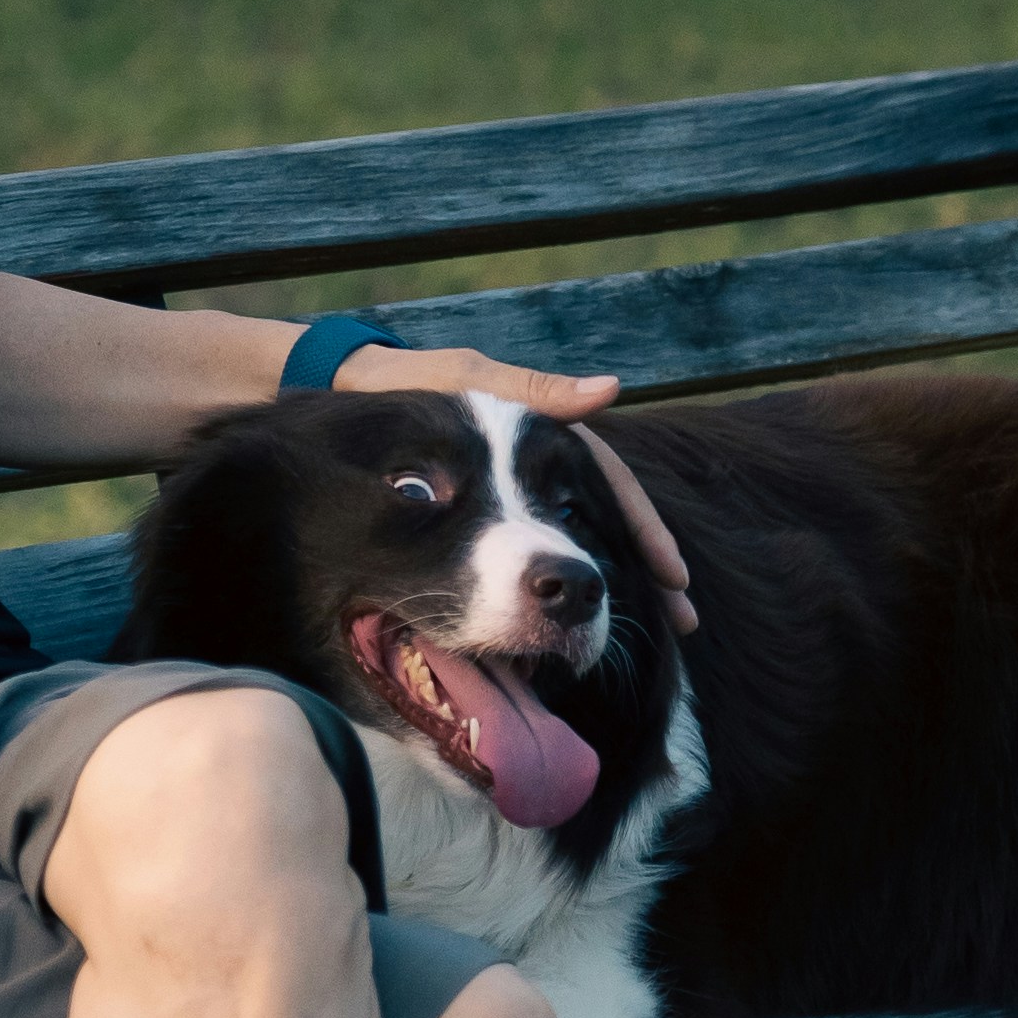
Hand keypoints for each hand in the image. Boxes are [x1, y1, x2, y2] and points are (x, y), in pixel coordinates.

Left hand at [333, 347, 695, 633]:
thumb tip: (612, 387)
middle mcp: (528, 469)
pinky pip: (519, 566)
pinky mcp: (469, 525)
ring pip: (565, 551)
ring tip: (635, 639)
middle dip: (644, 571)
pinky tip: (556, 633)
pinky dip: (545, 599)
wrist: (334, 396)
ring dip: (598, 594)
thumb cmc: (401, 382)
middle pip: (602, 523)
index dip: (644, 530)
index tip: (673, 576)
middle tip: (682, 622)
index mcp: (538, 435)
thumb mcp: (465, 379)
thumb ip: (535, 389)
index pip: (610, 485)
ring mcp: (502, 496)